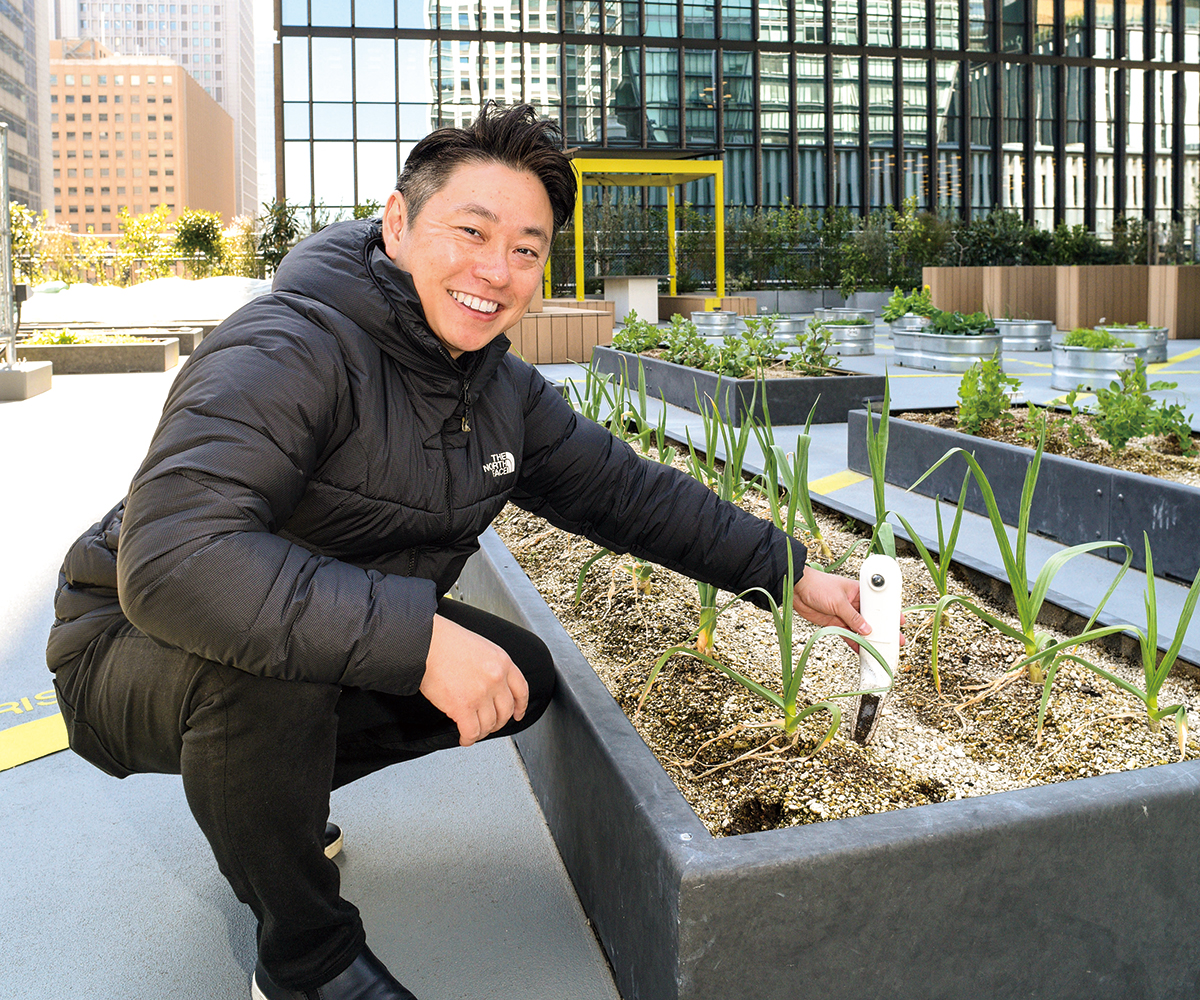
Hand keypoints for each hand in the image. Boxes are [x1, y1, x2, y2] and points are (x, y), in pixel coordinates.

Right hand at [420, 613, 529, 745]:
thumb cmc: (445, 641)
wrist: (425, 643)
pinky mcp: (462, 707)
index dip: (520, 706)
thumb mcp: (480, 647)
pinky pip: (472, 732)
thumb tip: (489, 686)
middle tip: (491, 725)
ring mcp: (481, 694)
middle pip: (506, 711)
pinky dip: (468, 739)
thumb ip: (490, 666)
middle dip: (498, 722)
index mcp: (502, 662)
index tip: (518, 713)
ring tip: (474, 731)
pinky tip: (464, 738)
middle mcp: (496, 679)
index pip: (520, 689)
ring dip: (482, 732)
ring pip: (489, 724)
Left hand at [791, 565, 904, 652]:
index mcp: (859, 592)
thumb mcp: (838, 600)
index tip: (900, 623)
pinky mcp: (836, 623)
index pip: (878, 603)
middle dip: (884, 630)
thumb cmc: (818, 585)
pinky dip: (856, 643)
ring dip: (871, 639)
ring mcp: (845, 614)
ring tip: (882, 650)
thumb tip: (867, 630)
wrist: (796, 589)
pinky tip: (863, 652)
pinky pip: (849, 635)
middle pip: (872, 618)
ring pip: (862, 629)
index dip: (889, 613)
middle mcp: (855, 603)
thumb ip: (852, 616)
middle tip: (896, 641)